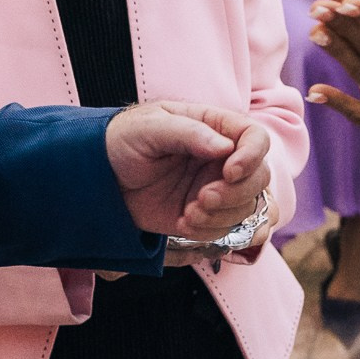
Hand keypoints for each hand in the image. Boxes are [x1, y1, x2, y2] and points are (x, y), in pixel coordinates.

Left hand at [107, 101, 271, 244]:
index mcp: (215, 127)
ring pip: (248, 207)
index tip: (229, 172)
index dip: (252, 156)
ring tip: (188, 213)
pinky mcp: (206, 215)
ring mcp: (217, 187)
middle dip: (235, 194)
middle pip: (260, 177)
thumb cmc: (122, 140)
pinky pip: (228, 230)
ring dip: (222, 216)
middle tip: (202, 199)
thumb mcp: (148, 128)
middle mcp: (223, 158)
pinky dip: (209, 231)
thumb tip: (224, 147)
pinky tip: (182, 224)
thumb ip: (187, 133)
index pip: (255, 137)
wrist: (100, 177)